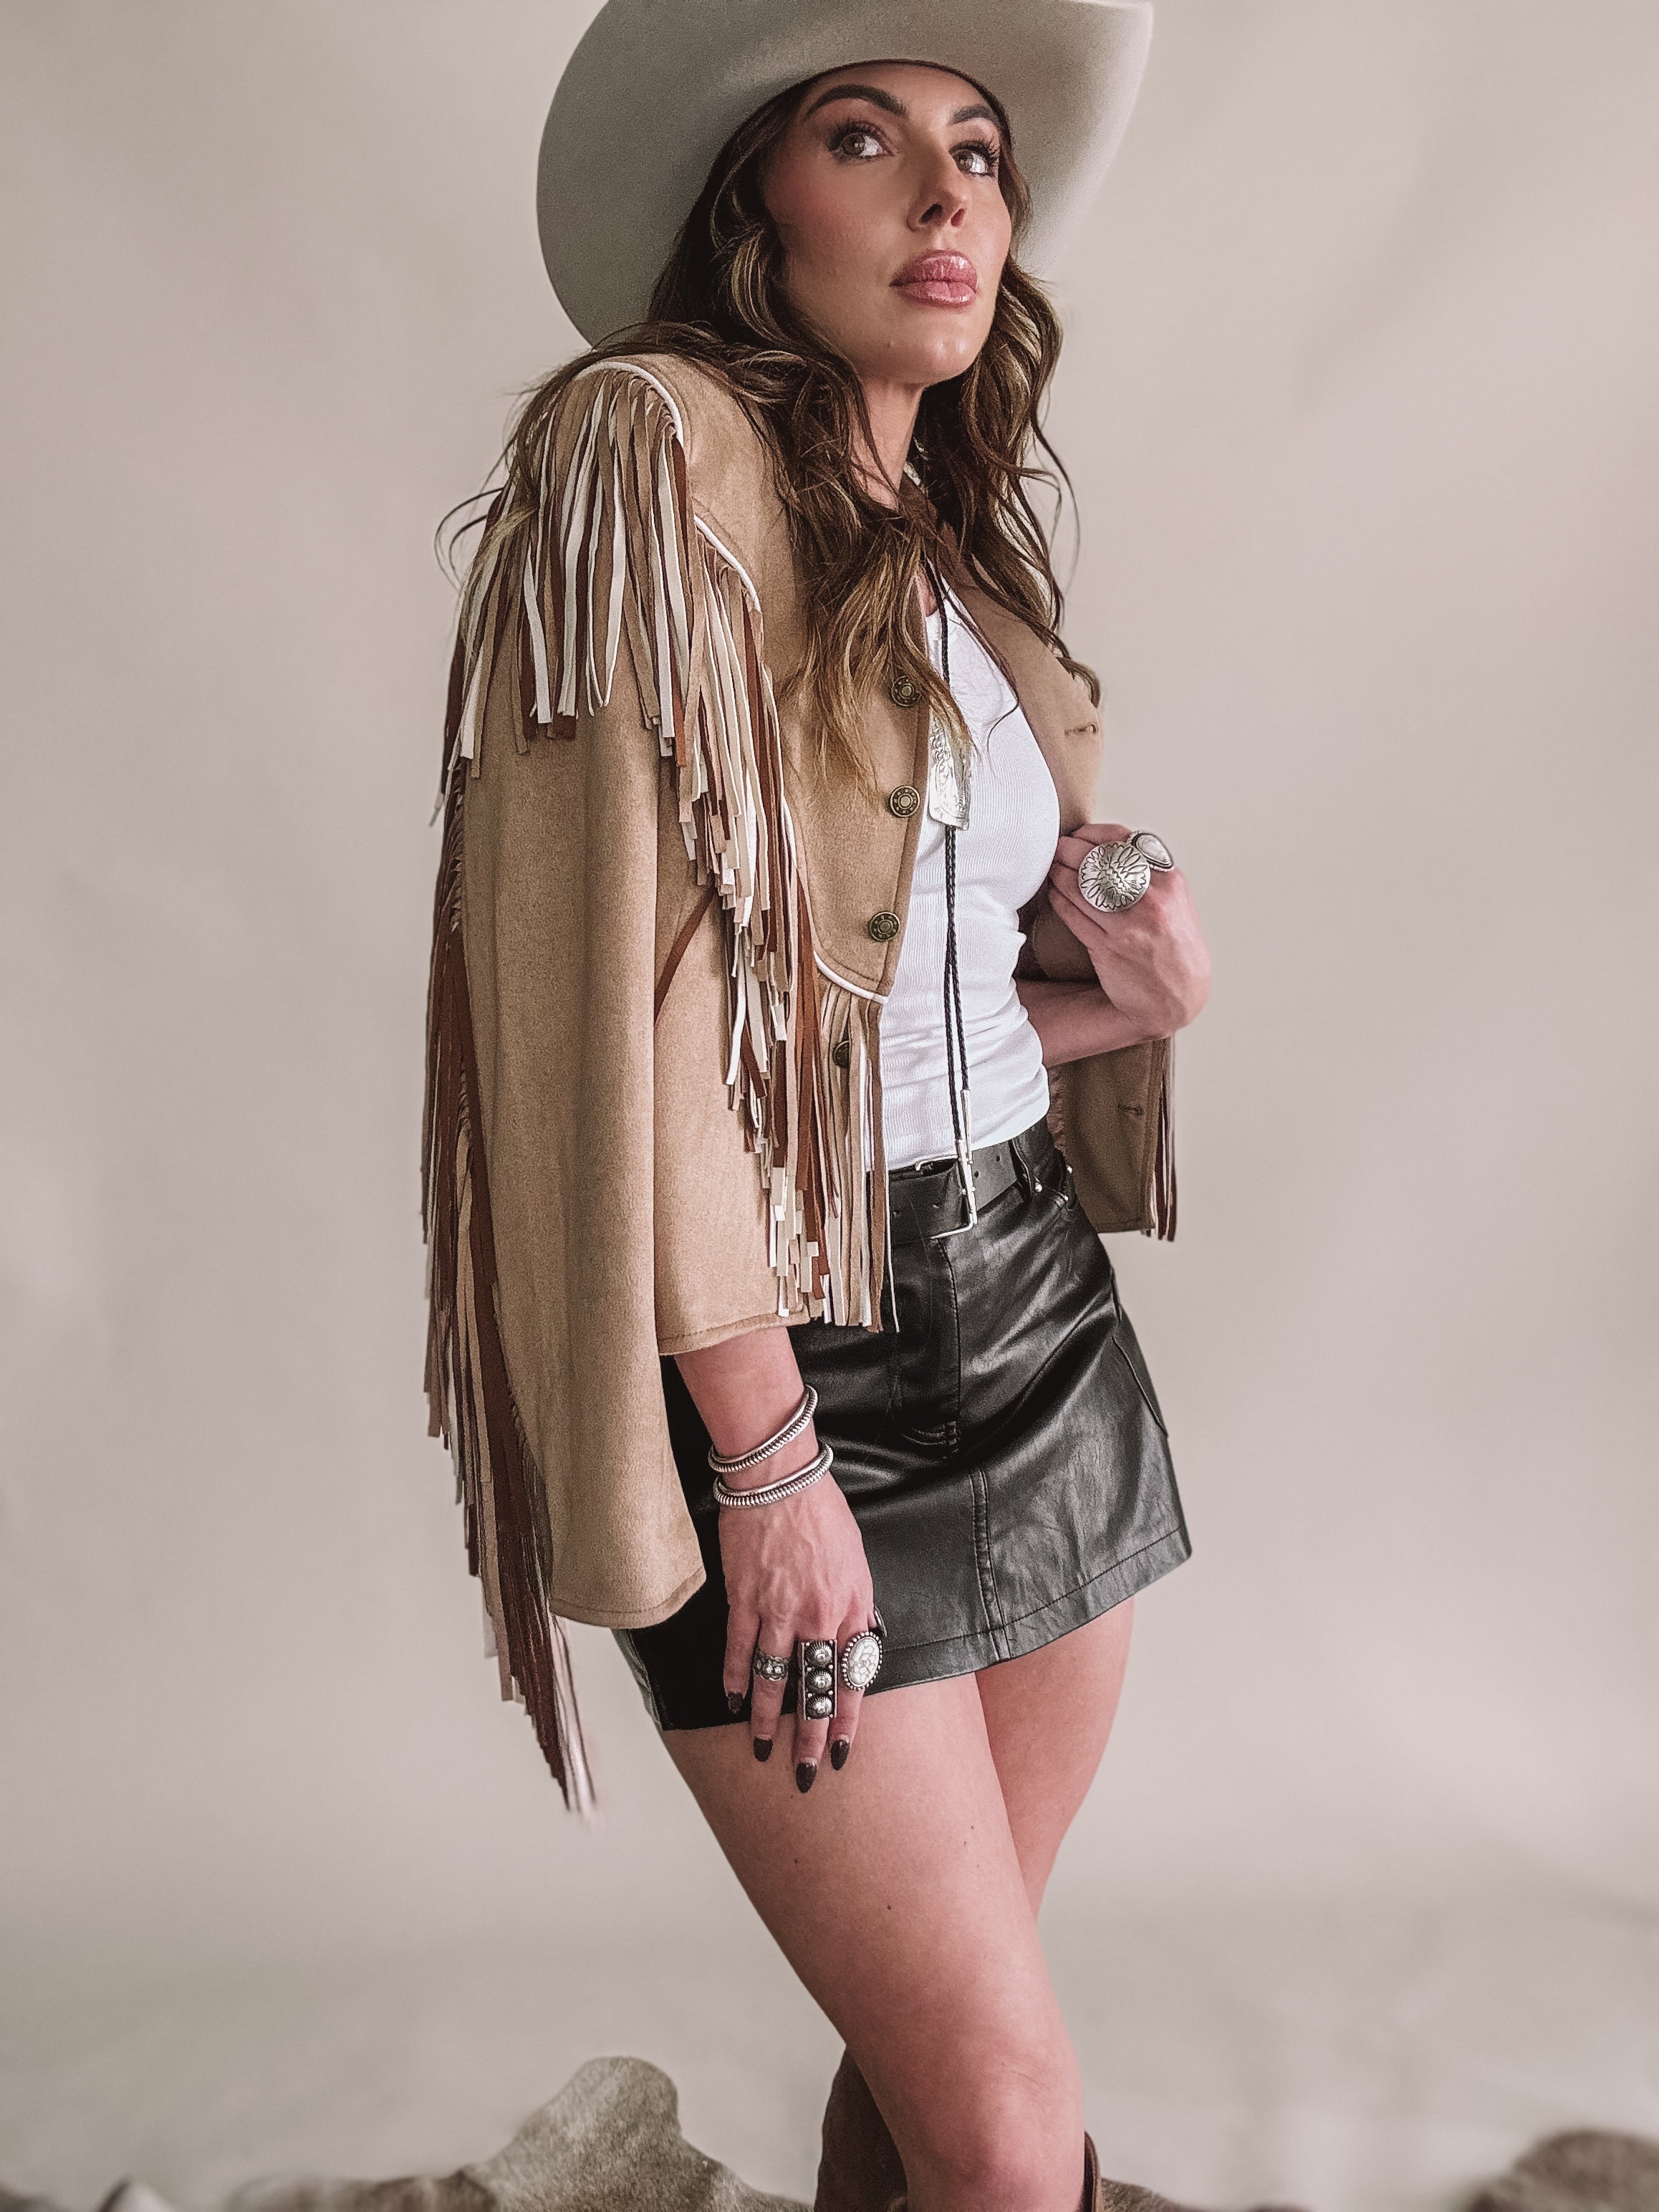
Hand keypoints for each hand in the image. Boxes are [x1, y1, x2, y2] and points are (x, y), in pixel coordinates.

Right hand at [719, 1454, 876, 1791]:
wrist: (781, 1479)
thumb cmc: (822, 1512)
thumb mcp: (858, 1561)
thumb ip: (856, 1605)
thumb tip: (858, 1638)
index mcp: (851, 1607)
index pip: (853, 1677)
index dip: (846, 1718)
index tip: (842, 1750)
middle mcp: (818, 1616)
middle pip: (814, 1688)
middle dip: (810, 1736)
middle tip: (805, 1771)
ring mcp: (778, 1610)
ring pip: (773, 1678)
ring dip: (766, 1719)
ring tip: (762, 1748)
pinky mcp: (744, 1598)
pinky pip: (739, 1649)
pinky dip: (734, 1678)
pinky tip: (732, 1700)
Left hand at [1047, 823, 1210, 1042]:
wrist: (1179, 999)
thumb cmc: (1176, 950)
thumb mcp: (1177, 904)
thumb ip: (1151, 876)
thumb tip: (1110, 850)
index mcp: (1170, 882)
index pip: (1124, 841)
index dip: (1093, 834)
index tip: (1079, 835)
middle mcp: (1151, 900)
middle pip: (1097, 859)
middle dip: (1069, 850)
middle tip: (1057, 848)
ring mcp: (1128, 925)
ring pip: (1079, 886)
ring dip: (1059, 873)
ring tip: (1052, 869)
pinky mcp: (1108, 947)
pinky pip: (1073, 915)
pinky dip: (1059, 900)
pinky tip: (1054, 894)